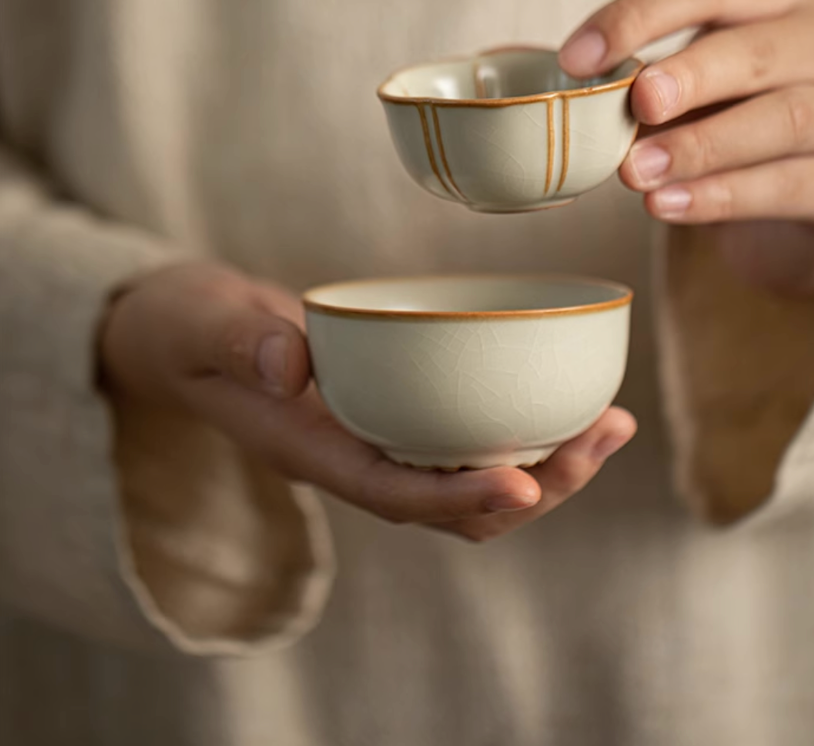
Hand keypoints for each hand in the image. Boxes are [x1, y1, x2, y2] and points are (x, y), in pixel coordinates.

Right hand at [99, 262, 635, 542]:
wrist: (186, 336)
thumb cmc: (190, 330)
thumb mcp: (200, 325)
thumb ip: (239, 341)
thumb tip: (291, 363)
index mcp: (309, 450)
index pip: (393, 492)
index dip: (461, 496)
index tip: (526, 484)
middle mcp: (352, 457)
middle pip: (454, 505)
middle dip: (536, 486)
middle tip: (605, 436)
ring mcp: (375, 440)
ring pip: (469, 480)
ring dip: (545, 466)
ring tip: (611, 423)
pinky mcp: (393, 412)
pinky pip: (461, 440)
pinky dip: (519, 429)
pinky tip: (564, 398)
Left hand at [559, 0, 813, 293]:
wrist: (797, 203)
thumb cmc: (733, 119)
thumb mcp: (694, 83)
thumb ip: (647, 78)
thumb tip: (574, 88)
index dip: (639, 14)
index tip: (575, 59)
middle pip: (757, 49)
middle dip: (689, 76)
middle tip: (635, 104)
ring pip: (782, 120)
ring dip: (700, 146)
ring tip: (635, 172)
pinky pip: (787, 187)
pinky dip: (720, 197)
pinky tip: (669, 205)